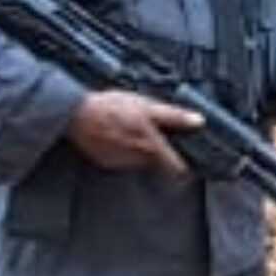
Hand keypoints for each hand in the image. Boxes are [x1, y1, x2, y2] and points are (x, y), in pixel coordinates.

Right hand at [67, 88, 197, 176]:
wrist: (76, 114)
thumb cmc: (112, 108)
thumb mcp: (148, 106)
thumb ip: (174, 117)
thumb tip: (198, 121)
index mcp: (151, 147)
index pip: (178, 169)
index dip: (185, 164)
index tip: (188, 157)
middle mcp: (137, 160)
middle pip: (158, 163)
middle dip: (159, 151)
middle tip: (154, 133)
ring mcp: (120, 163)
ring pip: (140, 161)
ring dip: (140, 150)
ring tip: (132, 131)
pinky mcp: (106, 162)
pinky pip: (122, 159)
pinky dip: (123, 150)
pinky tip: (117, 135)